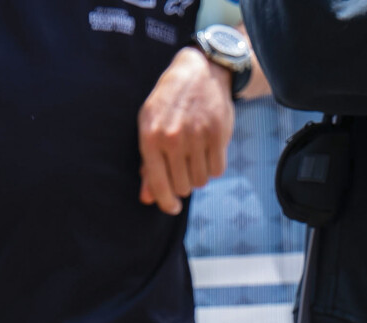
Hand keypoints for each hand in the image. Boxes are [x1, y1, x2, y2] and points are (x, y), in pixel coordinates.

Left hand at [137, 47, 233, 214]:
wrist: (198, 72)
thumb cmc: (168, 103)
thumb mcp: (150, 126)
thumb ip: (148, 164)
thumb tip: (148, 199)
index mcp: (151, 138)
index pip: (159, 184)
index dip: (165, 202)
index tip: (172, 208)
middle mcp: (173, 139)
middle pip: (182, 186)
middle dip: (183, 184)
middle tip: (184, 170)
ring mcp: (197, 136)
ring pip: (200, 181)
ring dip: (199, 176)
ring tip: (195, 158)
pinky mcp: (218, 134)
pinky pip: (217, 170)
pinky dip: (213, 167)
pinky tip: (208, 153)